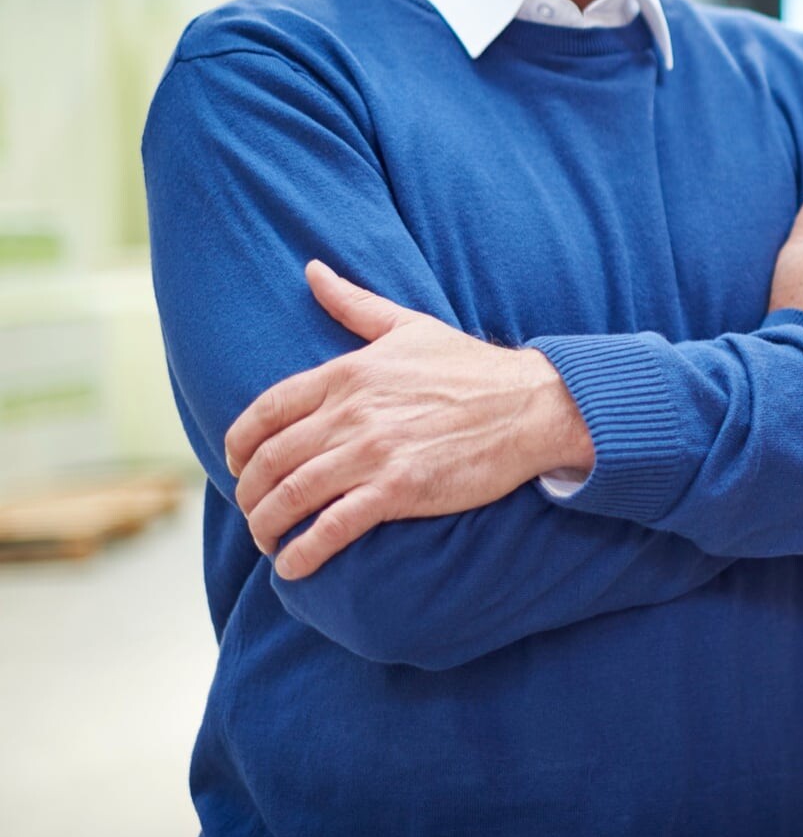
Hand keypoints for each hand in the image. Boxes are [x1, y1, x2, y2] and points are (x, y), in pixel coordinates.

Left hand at [226, 261, 593, 579]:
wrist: (532, 405)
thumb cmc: (472, 368)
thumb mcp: (409, 326)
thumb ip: (353, 303)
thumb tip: (312, 270)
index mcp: (347, 373)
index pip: (265, 411)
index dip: (238, 446)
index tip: (237, 466)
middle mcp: (351, 413)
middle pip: (270, 460)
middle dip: (249, 494)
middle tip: (253, 511)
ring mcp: (373, 452)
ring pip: (291, 496)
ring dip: (266, 527)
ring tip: (268, 542)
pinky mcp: (398, 489)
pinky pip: (332, 527)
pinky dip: (303, 552)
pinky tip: (292, 566)